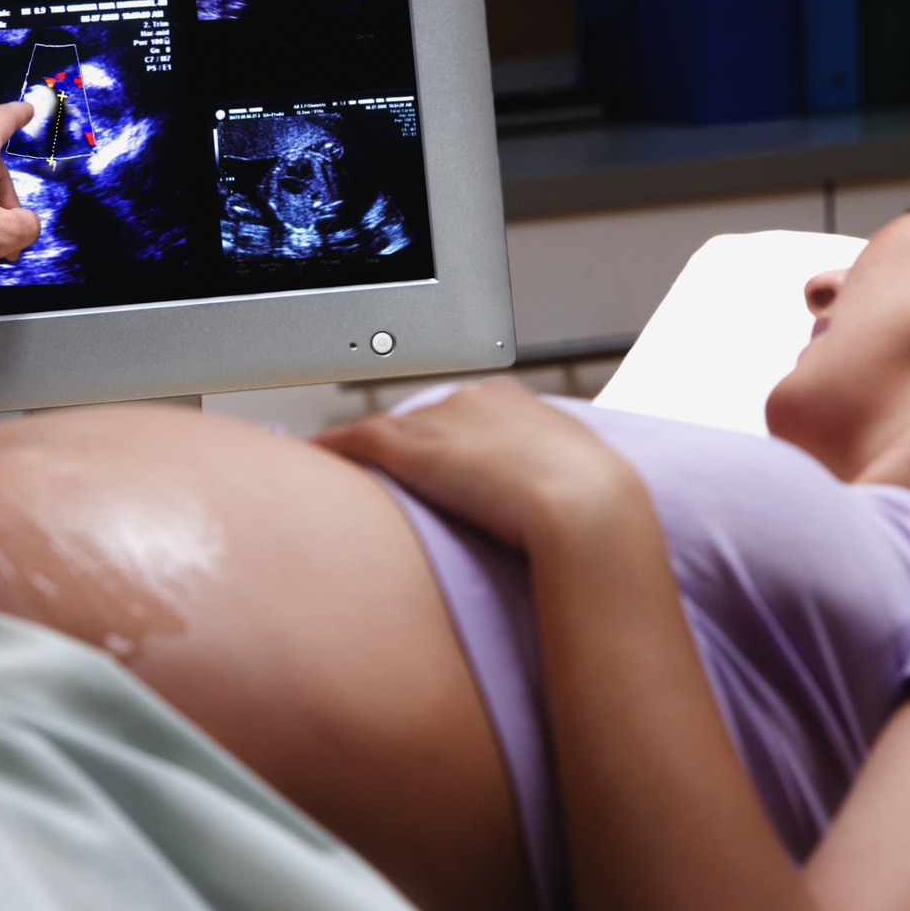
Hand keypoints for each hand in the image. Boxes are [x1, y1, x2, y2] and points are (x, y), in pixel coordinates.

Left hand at [315, 379, 640, 550]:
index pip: (464, 412)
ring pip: (387, 428)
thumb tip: (554, 510)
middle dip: (409, 442)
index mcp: (515, 401)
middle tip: (398, 477)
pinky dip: (333, 447)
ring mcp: (440, 422)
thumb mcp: (577, 481)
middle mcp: (472, 399)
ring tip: (344, 467)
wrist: (588, 511)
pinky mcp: (411, 448)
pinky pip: (358, 441)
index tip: (442, 465)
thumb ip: (552, 481)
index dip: (448, 440)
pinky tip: (313, 457)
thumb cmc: (596, 508)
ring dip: (365, 447)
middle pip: (423, 417)